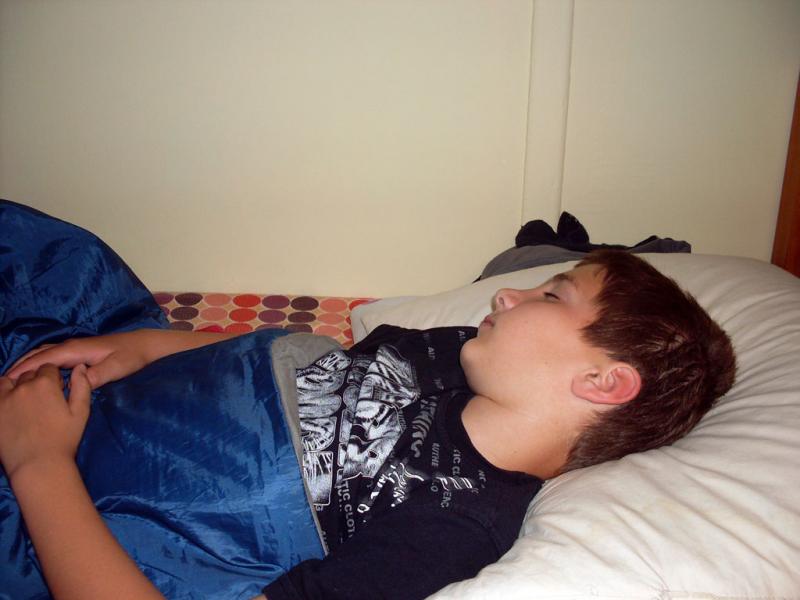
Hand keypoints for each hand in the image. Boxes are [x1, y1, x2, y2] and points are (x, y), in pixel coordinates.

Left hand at [0, 364, 90, 479]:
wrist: (38, 465)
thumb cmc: (64, 439)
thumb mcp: (81, 412)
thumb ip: (81, 386)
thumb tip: (80, 366)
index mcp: (46, 384)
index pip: (48, 368)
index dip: (54, 378)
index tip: (57, 391)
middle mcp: (23, 386)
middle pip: (29, 374)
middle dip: (36, 382)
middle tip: (41, 400)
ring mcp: (4, 398)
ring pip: (8, 381)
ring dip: (15, 385)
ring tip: (22, 400)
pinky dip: (2, 396)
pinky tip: (10, 407)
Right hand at [6, 332, 150, 388]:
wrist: (143, 346)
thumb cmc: (131, 357)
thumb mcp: (115, 368)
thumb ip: (96, 376)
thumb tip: (76, 384)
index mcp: (76, 350)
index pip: (43, 360)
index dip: (24, 369)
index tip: (7, 381)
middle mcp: (71, 346)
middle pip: (38, 355)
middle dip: (19, 367)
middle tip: (3, 383)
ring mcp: (74, 348)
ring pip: (43, 353)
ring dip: (27, 364)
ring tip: (12, 379)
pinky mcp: (78, 352)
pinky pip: (51, 356)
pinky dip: (38, 362)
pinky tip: (34, 373)